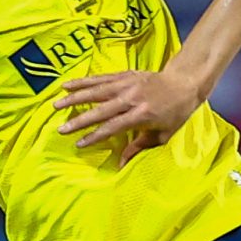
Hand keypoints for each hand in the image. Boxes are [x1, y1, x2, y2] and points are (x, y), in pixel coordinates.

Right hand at [54, 68, 199, 159]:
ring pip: (96, 91)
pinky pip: (100, 78)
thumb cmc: (175, 112)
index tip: (79, 144)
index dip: (95, 136)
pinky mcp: (124, 75)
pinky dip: (83, 82)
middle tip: (61, 129)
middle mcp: (132, 98)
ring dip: (75, 98)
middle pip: (101, 110)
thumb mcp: (162, 135)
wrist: (184, 83)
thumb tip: (122, 165)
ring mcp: (127, 84)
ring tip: (56, 105)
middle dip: (80, 120)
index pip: (113, 127)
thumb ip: (140, 147)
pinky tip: (67, 86)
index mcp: (142, 115)